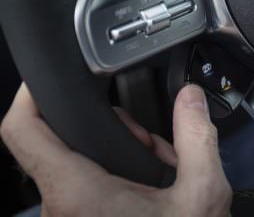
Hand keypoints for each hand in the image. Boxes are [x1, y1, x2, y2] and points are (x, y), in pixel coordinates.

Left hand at [1, 84, 231, 216]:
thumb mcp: (201, 194)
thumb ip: (197, 138)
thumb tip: (190, 98)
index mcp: (78, 192)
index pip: (22, 133)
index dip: (28, 96)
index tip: (47, 79)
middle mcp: (60, 209)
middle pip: (67, 145)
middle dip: (117, 134)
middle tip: (155, 147)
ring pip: (82, 168)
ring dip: (123, 160)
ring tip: (162, 176)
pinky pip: (88, 190)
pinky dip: (118, 182)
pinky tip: (153, 194)